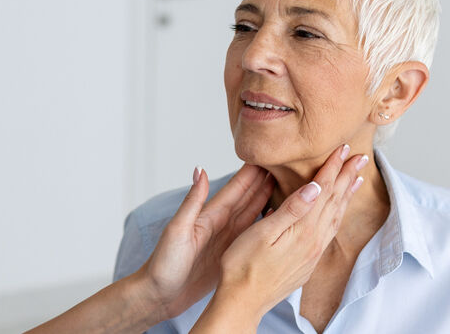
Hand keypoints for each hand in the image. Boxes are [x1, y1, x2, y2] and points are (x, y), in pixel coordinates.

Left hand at [132, 163, 274, 320]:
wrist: (159, 295)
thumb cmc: (163, 264)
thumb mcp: (177, 230)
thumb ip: (192, 202)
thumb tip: (200, 169)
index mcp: (209, 216)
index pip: (235, 189)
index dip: (252, 173)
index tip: (270, 155)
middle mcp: (219, 224)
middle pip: (248, 198)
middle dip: (267, 181)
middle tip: (289, 165)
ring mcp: (226, 239)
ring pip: (253, 214)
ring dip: (269, 199)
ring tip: (290, 185)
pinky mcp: (229, 256)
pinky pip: (252, 236)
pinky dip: (266, 225)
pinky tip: (277, 219)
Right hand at [193, 144, 367, 330]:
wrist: (242, 302)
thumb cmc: (242, 266)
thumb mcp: (263, 233)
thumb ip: (292, 209)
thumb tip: (315, 186)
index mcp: (303, 230)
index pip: (322, 191)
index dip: (332, 167)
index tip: (343, 148)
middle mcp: (314, 241)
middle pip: (334, 202)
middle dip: (347, 177)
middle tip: (361, 157)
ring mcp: (312, 253)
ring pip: (335, 217)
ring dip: (346, 195)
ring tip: (357, 179)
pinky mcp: (308, 263)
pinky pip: (330, 231)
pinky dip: (337, 215)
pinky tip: (337, 211)